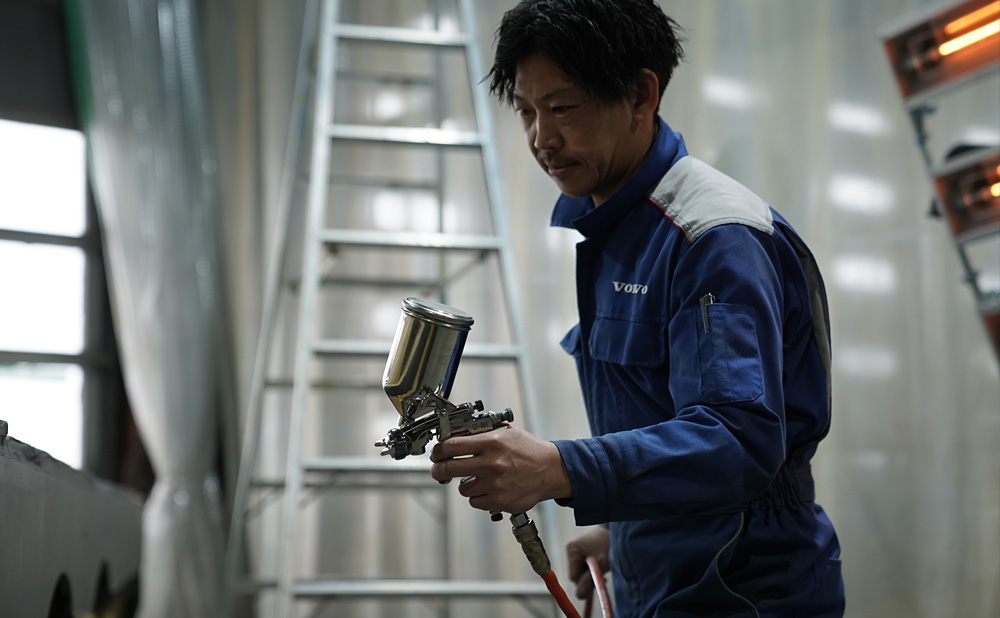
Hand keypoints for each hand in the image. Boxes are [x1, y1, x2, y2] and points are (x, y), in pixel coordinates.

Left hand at [429, 425, 570, 513]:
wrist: (551, 470)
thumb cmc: (530, 451)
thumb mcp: (507, 432)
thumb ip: (482, 432)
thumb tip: (457, 434)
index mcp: (491, 443)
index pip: (451, 445)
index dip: (439, 450)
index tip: (437, 453)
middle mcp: (491, 463)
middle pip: (449, 468)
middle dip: (439, 469)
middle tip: (439, 468)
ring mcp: (495, 483)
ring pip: (462, 488)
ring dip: (464, 484)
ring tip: (475, 478)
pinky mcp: (499, 500)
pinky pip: (475, 501)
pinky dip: (477, 497)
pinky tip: (486, 489)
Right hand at [566, 526, 610, 599]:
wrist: (616, 529)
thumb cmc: (609, 543)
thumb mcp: (602, 563)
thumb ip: (589, 579)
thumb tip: (579, 595)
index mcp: (572, 550)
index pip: (573, 576)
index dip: (585, 583)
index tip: (597, 582)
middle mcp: (571, 550)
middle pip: (576, 575)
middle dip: (588, 579)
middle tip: (602, 576)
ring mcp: (576, 551)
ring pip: (581, 573)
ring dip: (591, 575)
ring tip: (603, 569)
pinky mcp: (581, 553)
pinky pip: (584, 568)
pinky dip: (592, 571)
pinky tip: (600, 567)